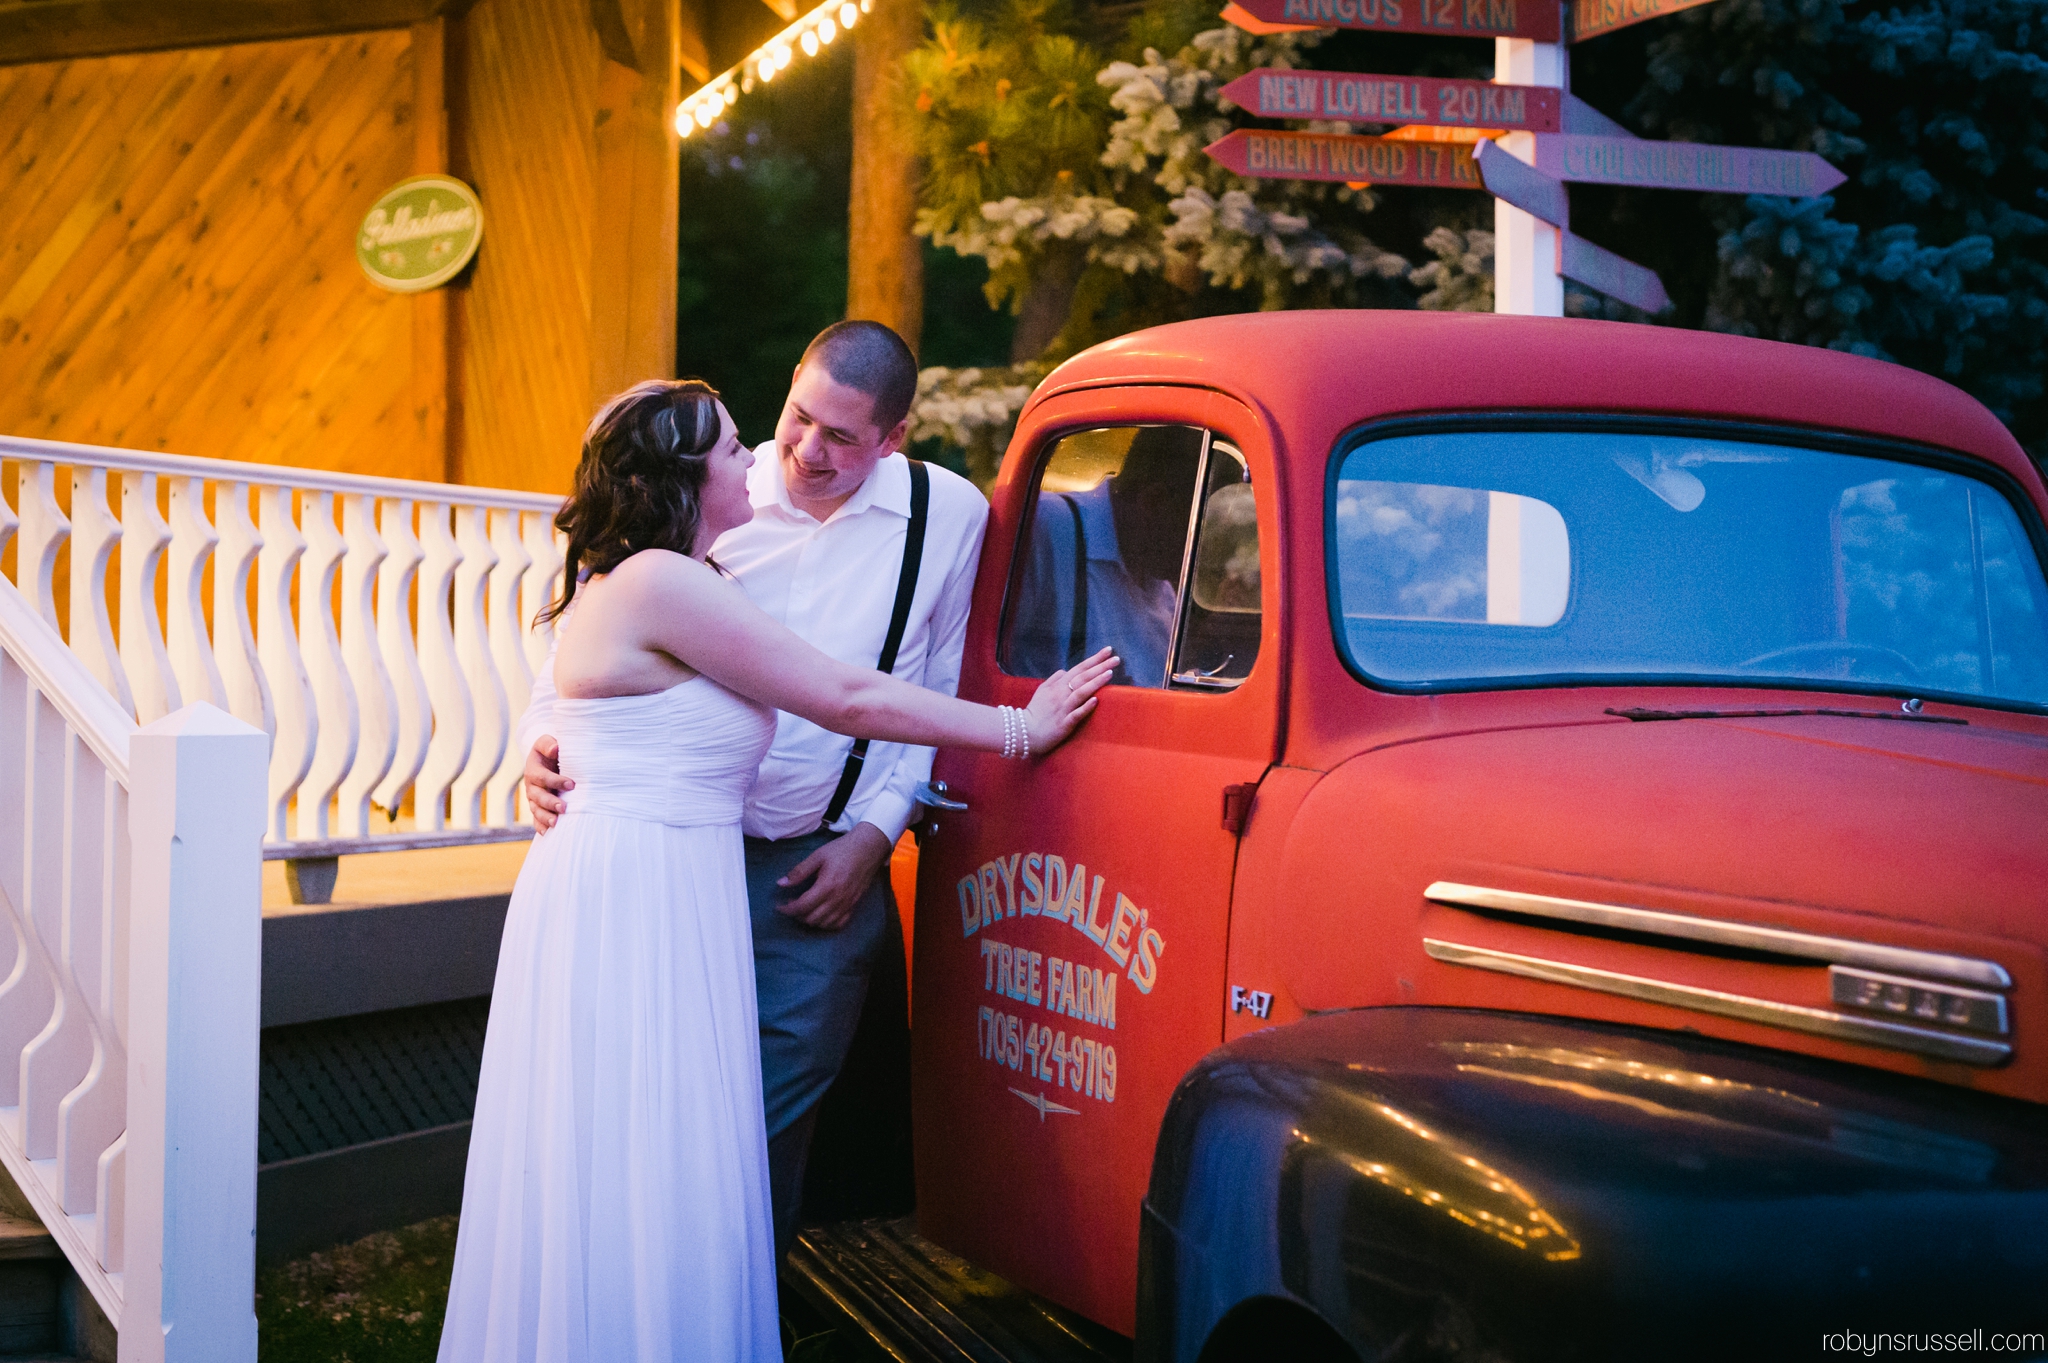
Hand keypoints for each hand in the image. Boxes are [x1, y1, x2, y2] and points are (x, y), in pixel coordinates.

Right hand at [523, 736, 572, 831]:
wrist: (545, 759)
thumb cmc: (550, 750)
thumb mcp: (546, 743)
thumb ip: (549, 744)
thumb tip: (555, 749)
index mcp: (533, 770)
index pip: (542, 777)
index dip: (555, 781)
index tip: (572, 784)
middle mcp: (531, 786)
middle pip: (538, 797)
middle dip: (550, 803)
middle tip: (563, 808)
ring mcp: (533, 799)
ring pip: (536, 810)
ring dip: (545, 817)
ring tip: (556, 823)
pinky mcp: (537, 807)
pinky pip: (536, 819)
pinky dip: (540, 826)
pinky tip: (547, 833)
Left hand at [777, 822, 894, 929]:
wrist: (869, 848)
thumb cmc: (842, 849)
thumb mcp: (818, 856)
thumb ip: (799, 871)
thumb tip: (781, 884)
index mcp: (827, 885)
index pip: (802, 906)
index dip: (788, 909)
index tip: (779, 906)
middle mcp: (838, 899)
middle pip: (812, 918)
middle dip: (797, 915)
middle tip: (791, 905)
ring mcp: (848, 904)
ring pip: (824, 923)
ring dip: (810, 920)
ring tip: (804, 910)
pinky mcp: (854, 905)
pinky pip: (839, 923)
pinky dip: (827, 924)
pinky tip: (820, 916)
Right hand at [1023, 646, 1117, 755]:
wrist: (1025, 732)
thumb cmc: (1035, 711)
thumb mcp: (1042, 690)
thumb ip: (1054, 679)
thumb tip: (1066, 671)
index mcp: (1057, 685)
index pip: (1079, 668)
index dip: (1094, 659)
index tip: (1109, 650)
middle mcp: (1061, 694)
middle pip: (1083, 677)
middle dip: (1100, 666)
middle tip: (1116, 659)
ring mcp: (1063, 709)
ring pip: (1080, 692)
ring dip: (1095, 682)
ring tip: (1110, 673)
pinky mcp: (1064, 724)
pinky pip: (1076, 714)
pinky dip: (1086, 707)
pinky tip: (1096, 700)